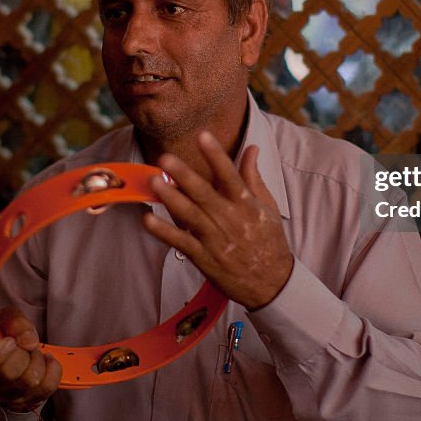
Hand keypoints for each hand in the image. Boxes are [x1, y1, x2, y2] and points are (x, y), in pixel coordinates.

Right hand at [0, 306, 61, 411]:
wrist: (19, 354)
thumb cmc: (10, 336)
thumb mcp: (9, 319)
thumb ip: (16, 321)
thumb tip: (28, 341)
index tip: (11, 341)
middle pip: (10, 372)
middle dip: (25, 352)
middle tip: (25, 346)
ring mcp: (7, 396)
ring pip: (31, 380)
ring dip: (38, 360)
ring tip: (34, 354)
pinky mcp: (26, 401)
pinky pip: (47, 386)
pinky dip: (53, 369)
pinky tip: (46, 361)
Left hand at [143, 131, 293, 309]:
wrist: (272, 284)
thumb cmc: (269, 241)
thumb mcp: (267, 206)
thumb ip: (254, 176)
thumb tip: (251, 148)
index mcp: (246, 205)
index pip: (230, 176)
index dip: (216, 156)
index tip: (203, 136)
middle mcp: (230, 220)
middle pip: (204, 194)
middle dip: (185, 175)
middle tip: (166, 159)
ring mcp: (215, 240)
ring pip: (190, 216)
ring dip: (171, 199)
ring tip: (154, 183)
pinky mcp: (204, 258)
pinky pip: (181, 242)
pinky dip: (165, 232)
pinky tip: (148, 220)